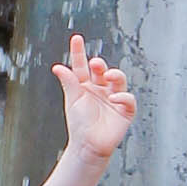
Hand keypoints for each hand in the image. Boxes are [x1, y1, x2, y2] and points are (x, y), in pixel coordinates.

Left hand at [52, 33, 136, 162]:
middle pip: (102, 71)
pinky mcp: (124, 110)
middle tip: (96, 63)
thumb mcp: (72, 100)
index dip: (79, 52)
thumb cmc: (79, 124)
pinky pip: (127, 99)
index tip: (76, 39)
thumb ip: (68, 82)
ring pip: (118, 80)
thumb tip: (58, 67)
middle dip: (100, 65)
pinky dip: (122, 97)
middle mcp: (100, 90)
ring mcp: (113, 99)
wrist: (88, 146)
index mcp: (85, 86)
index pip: (82, 66)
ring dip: (115, 75)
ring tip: (107, 76)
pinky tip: (113, 98)